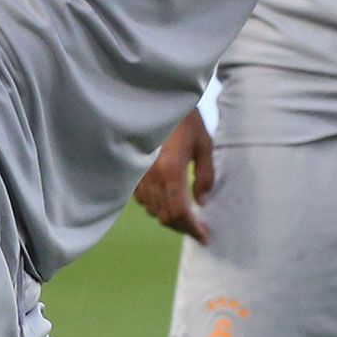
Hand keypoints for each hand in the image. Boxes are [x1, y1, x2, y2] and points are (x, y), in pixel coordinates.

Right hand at [132, 109, 213, 243]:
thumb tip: (201, 202)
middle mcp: (151, 175)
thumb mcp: (204, 144)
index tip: (204, 236)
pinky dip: (156, 205)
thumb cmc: (185, 119)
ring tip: (185, 214)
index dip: (192, 229)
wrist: (156, 99)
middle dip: (182, 226)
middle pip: (164, 216)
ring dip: (168, 216)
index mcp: (170, 169)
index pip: (180, 212)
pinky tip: (167, 199)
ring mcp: (138, 174)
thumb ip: (205, 176)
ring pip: (152, 210)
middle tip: (198, 227)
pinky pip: (142, 199)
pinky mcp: (132, 171)